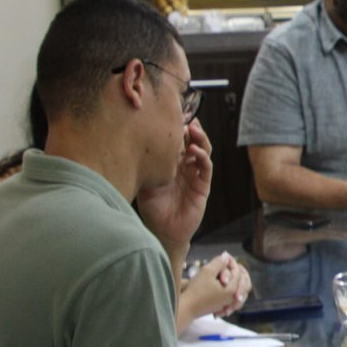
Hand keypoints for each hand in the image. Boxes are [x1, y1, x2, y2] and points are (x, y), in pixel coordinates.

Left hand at [136, 119, 211, 252]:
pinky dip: (202, 158)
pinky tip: (194, 151)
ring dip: (200, 139)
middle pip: (192, 142)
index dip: (176, 129)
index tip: (171, 116)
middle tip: (185, 118)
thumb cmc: (152, 208)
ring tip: (193, 129)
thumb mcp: (145, 181)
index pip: (176, 141)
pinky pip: (206, 168)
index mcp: (170, 163)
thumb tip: (140, 142)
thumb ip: (147, 164)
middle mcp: (184, 166)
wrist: (163, 230)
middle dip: (190, 129)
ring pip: (202, 151)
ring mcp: (195, 175)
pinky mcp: (203, 186)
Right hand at [178, 252, 249, 319]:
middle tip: (232, 264)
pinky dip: (234, 290)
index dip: (232, 262)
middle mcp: (233, 298)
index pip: (237, 272)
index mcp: (232, 289)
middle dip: (239, 271)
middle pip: (244, 283)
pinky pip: (234, 298)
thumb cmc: (196, 290)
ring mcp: (228, 304)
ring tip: (232, 273)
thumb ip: (219, 263)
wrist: (186, 308)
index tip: (225, 256)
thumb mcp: (207, 272)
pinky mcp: (222, 307)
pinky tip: (228, 285)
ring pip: (240, 291)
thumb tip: (227, 256)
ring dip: (239, 281)